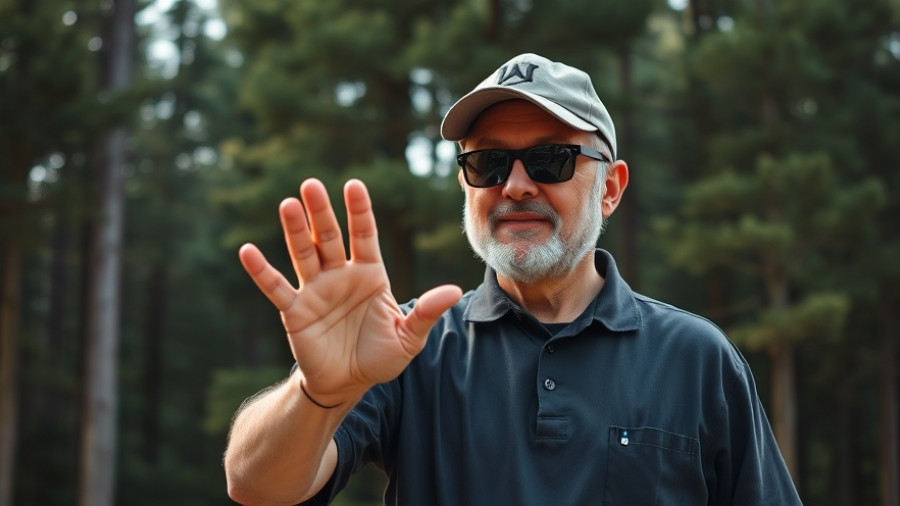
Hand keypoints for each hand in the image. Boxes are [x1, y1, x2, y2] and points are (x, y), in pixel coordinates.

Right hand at [239, 179, 462, 405]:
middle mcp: (340, 275)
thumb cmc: (380, 357)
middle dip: (321, 212)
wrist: (349, 385)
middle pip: (330, 237)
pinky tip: (247, 251)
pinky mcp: (295, 312)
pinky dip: (262, 271)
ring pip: (304, 254)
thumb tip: (455, 290)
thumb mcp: (409, 337)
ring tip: (287, 204)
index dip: (359, 211)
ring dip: (295, 231)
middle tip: (311, 184)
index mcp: (370, 275)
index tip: (353, 184)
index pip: (364, 235)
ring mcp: (316, 291)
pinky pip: (277, 288)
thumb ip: (427, 312)